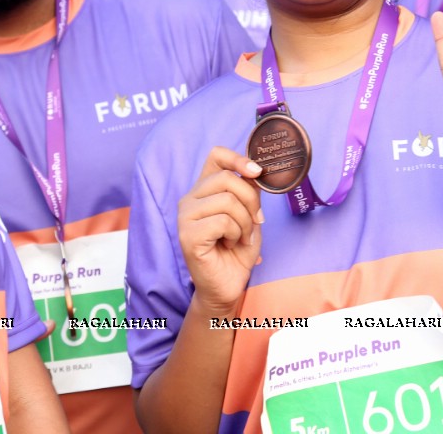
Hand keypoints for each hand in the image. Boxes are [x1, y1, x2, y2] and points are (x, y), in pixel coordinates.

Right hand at [177, 147, 262, 315]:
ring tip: (241, 237)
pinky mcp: (187, 235)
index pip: (216, 156)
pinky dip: (236, 234)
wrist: (227, 287)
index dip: (238, 158)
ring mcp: (185, 217)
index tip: (257, 172)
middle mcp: (190, 199)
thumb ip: (249, 192)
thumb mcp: (249, 215)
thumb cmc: (237, 251)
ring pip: (228, 200)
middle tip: (256, 221)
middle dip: (251, 201)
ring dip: (245, 222)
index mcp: (203, 190)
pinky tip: (231, 244)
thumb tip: (256, 172)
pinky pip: (223, 221)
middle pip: (227, 179)